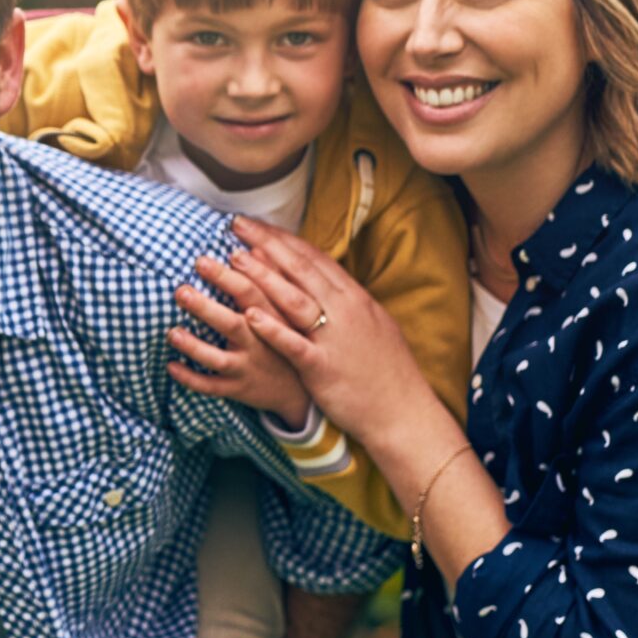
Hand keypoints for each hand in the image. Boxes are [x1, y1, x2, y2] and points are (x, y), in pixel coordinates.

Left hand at [167, 248, 310, 426]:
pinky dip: (190, 379)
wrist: (304, 390)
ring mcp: (249, 368)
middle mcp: (261, 344)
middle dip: (205, 308)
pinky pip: (212, 387)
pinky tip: (170, 366)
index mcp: (273, 319)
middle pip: (232, 324)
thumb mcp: (291, 311)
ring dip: (194, 346)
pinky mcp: (240, 389)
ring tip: (171, 332)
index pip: (253, 293)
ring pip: (219, 359)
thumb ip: (274, 280)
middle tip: (180, 290)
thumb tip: (255, 246)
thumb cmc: (293, 336)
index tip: (206, 258)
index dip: (230, 276)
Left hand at [225, 216, 440, 453]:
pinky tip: (250, 316)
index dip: (282, 239)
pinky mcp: (323, 368)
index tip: (255, 224)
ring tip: (233, 259)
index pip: (314, 259)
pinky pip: (294, 345)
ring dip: (262, 277)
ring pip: (294, 300)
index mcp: (355, 299)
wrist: (403, 412)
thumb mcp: (372, 325)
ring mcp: (335, 339)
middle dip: (266, 245)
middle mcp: (345, 312)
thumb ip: (347, 302)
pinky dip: (273, 329)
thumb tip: (325, 281)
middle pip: (300, 270)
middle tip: (235, 226)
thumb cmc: (385, 371)